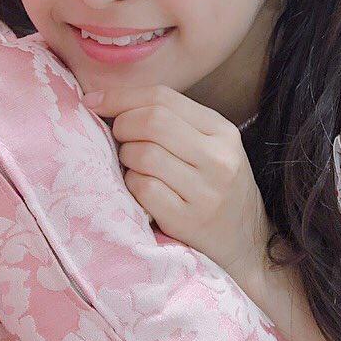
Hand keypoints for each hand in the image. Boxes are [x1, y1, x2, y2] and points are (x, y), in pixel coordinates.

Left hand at [82, 85, 268, 276]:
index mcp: (222, 131)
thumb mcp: (211, 148)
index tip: (93, 101)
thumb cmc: (216, 189)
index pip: (163, 98)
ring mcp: (206, 191)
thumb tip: (106, 101)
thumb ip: (173, 123)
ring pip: (143, 154)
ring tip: (134, 167)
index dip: (121, 97)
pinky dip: (132, 185)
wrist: (246, 243)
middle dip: (121, 126)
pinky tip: (141, 190)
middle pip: (152, 121)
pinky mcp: (189, 220)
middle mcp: (219, 158)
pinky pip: (143, 189)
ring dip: (126, 158)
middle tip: (119, 139)